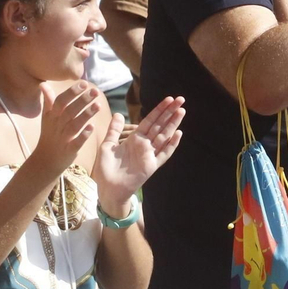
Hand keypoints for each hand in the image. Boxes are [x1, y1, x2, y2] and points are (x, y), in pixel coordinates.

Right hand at [28, 82, 102, 179]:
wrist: (45, 160)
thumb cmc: (49, 135)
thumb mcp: (46, 118)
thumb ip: (48, 101)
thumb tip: (43, 84)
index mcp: (51, 116)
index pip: (60, 101)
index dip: (71, 92)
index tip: (84, 83)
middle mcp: (57, 126)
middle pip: (69, 111)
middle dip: (82, 100)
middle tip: (95, 91)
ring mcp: (63, 139)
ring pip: (74, 125)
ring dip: (86, 115)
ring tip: (98, 105)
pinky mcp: (69, 150)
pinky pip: (76, 143)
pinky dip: (83, 135)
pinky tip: (92, 127)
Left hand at [94, 95, 184, 213]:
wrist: (108, 189)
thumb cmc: (106, 170)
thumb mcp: (107, 146)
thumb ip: (114, 130)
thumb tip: (118, 114)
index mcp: (134, 138)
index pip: (150, 120)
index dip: (159, 110)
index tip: (168, 99)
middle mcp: (144, 145)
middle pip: (160, 125)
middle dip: (170, 112)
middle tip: (181, 99)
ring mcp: (149, 155)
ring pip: (164, 136)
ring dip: (173, 124)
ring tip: (182, 111)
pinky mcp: (151, 165)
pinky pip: (164, 153)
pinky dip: (171, 144)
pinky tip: (178, 134)